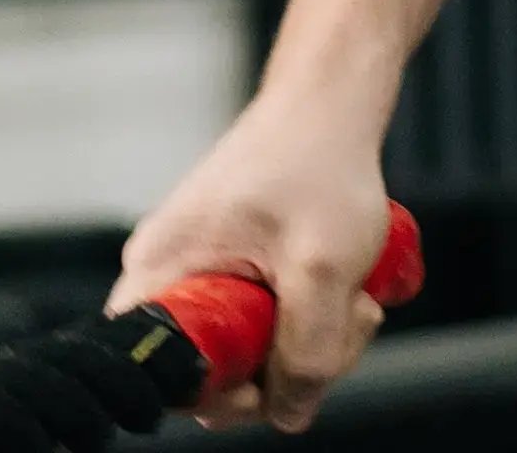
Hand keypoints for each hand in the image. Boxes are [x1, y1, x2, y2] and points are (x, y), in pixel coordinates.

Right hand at [115, 86, 404, 428]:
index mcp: (159, 273)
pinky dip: (309, 315)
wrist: (332, 100)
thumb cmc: (320, 164)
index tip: (279, 372)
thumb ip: (307, 350)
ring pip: (251, 348)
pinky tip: (348, 288)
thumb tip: (289, 414)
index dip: (223, 393)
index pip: (163, 375)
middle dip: (287, 364)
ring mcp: (199, 269)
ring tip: (357, 295)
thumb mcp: (324, 269)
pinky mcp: (232, 265)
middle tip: (347, 322)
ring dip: (313, 338)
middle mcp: (166, 274)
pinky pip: (264, 320)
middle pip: (214, 370)